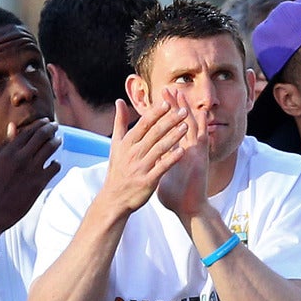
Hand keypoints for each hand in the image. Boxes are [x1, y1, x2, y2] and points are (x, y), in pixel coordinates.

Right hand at [0, 119, 61, 251]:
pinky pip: (55, 167)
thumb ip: (4, 144)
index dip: (39, 124)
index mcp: (8, 152)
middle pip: (42, 135)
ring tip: (58, 140)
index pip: (28, 130)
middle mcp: (21, 158)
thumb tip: (13, 126)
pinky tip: (54, 164)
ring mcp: (32, 170)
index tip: (45, 122)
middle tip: (55, 126)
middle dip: (51, 128)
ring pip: (51, 147)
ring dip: (56, 141)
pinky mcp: (39, 183)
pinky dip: (56, 163)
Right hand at [95, 98, 191, 218]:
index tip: (168, 103)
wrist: (114, 198)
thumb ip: (120, 122)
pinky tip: (182, 150)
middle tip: (183, 111)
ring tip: (186, 126)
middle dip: (169, 121)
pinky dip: (172, 158)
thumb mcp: (115, 144)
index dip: (156, 113)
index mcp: (127, 143)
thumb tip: (119, 101)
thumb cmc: (117, 169)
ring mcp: (141, 167)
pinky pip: (162, 167)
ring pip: (159, 148)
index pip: (144, 124)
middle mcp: (133, 153)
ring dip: (173, 136)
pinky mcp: (148, 181)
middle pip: (154, 133)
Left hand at [153, 87, 211, 221]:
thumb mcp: (161, 173)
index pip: (167, 129)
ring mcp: (194, 152)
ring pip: (191, 126)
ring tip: (180, 94)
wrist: (188, 209)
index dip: (162, 115)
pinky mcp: (201, 158)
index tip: (153, 100)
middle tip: (166, 89)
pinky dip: (202, 125)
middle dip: (173, 106)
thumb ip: (156, 163)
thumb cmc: (175, 195)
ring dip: (186, 110)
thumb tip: (145, 159)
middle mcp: (186, 148)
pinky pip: (202, 138)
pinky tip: (201, 112)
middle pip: (179, 123)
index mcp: (175, 152)